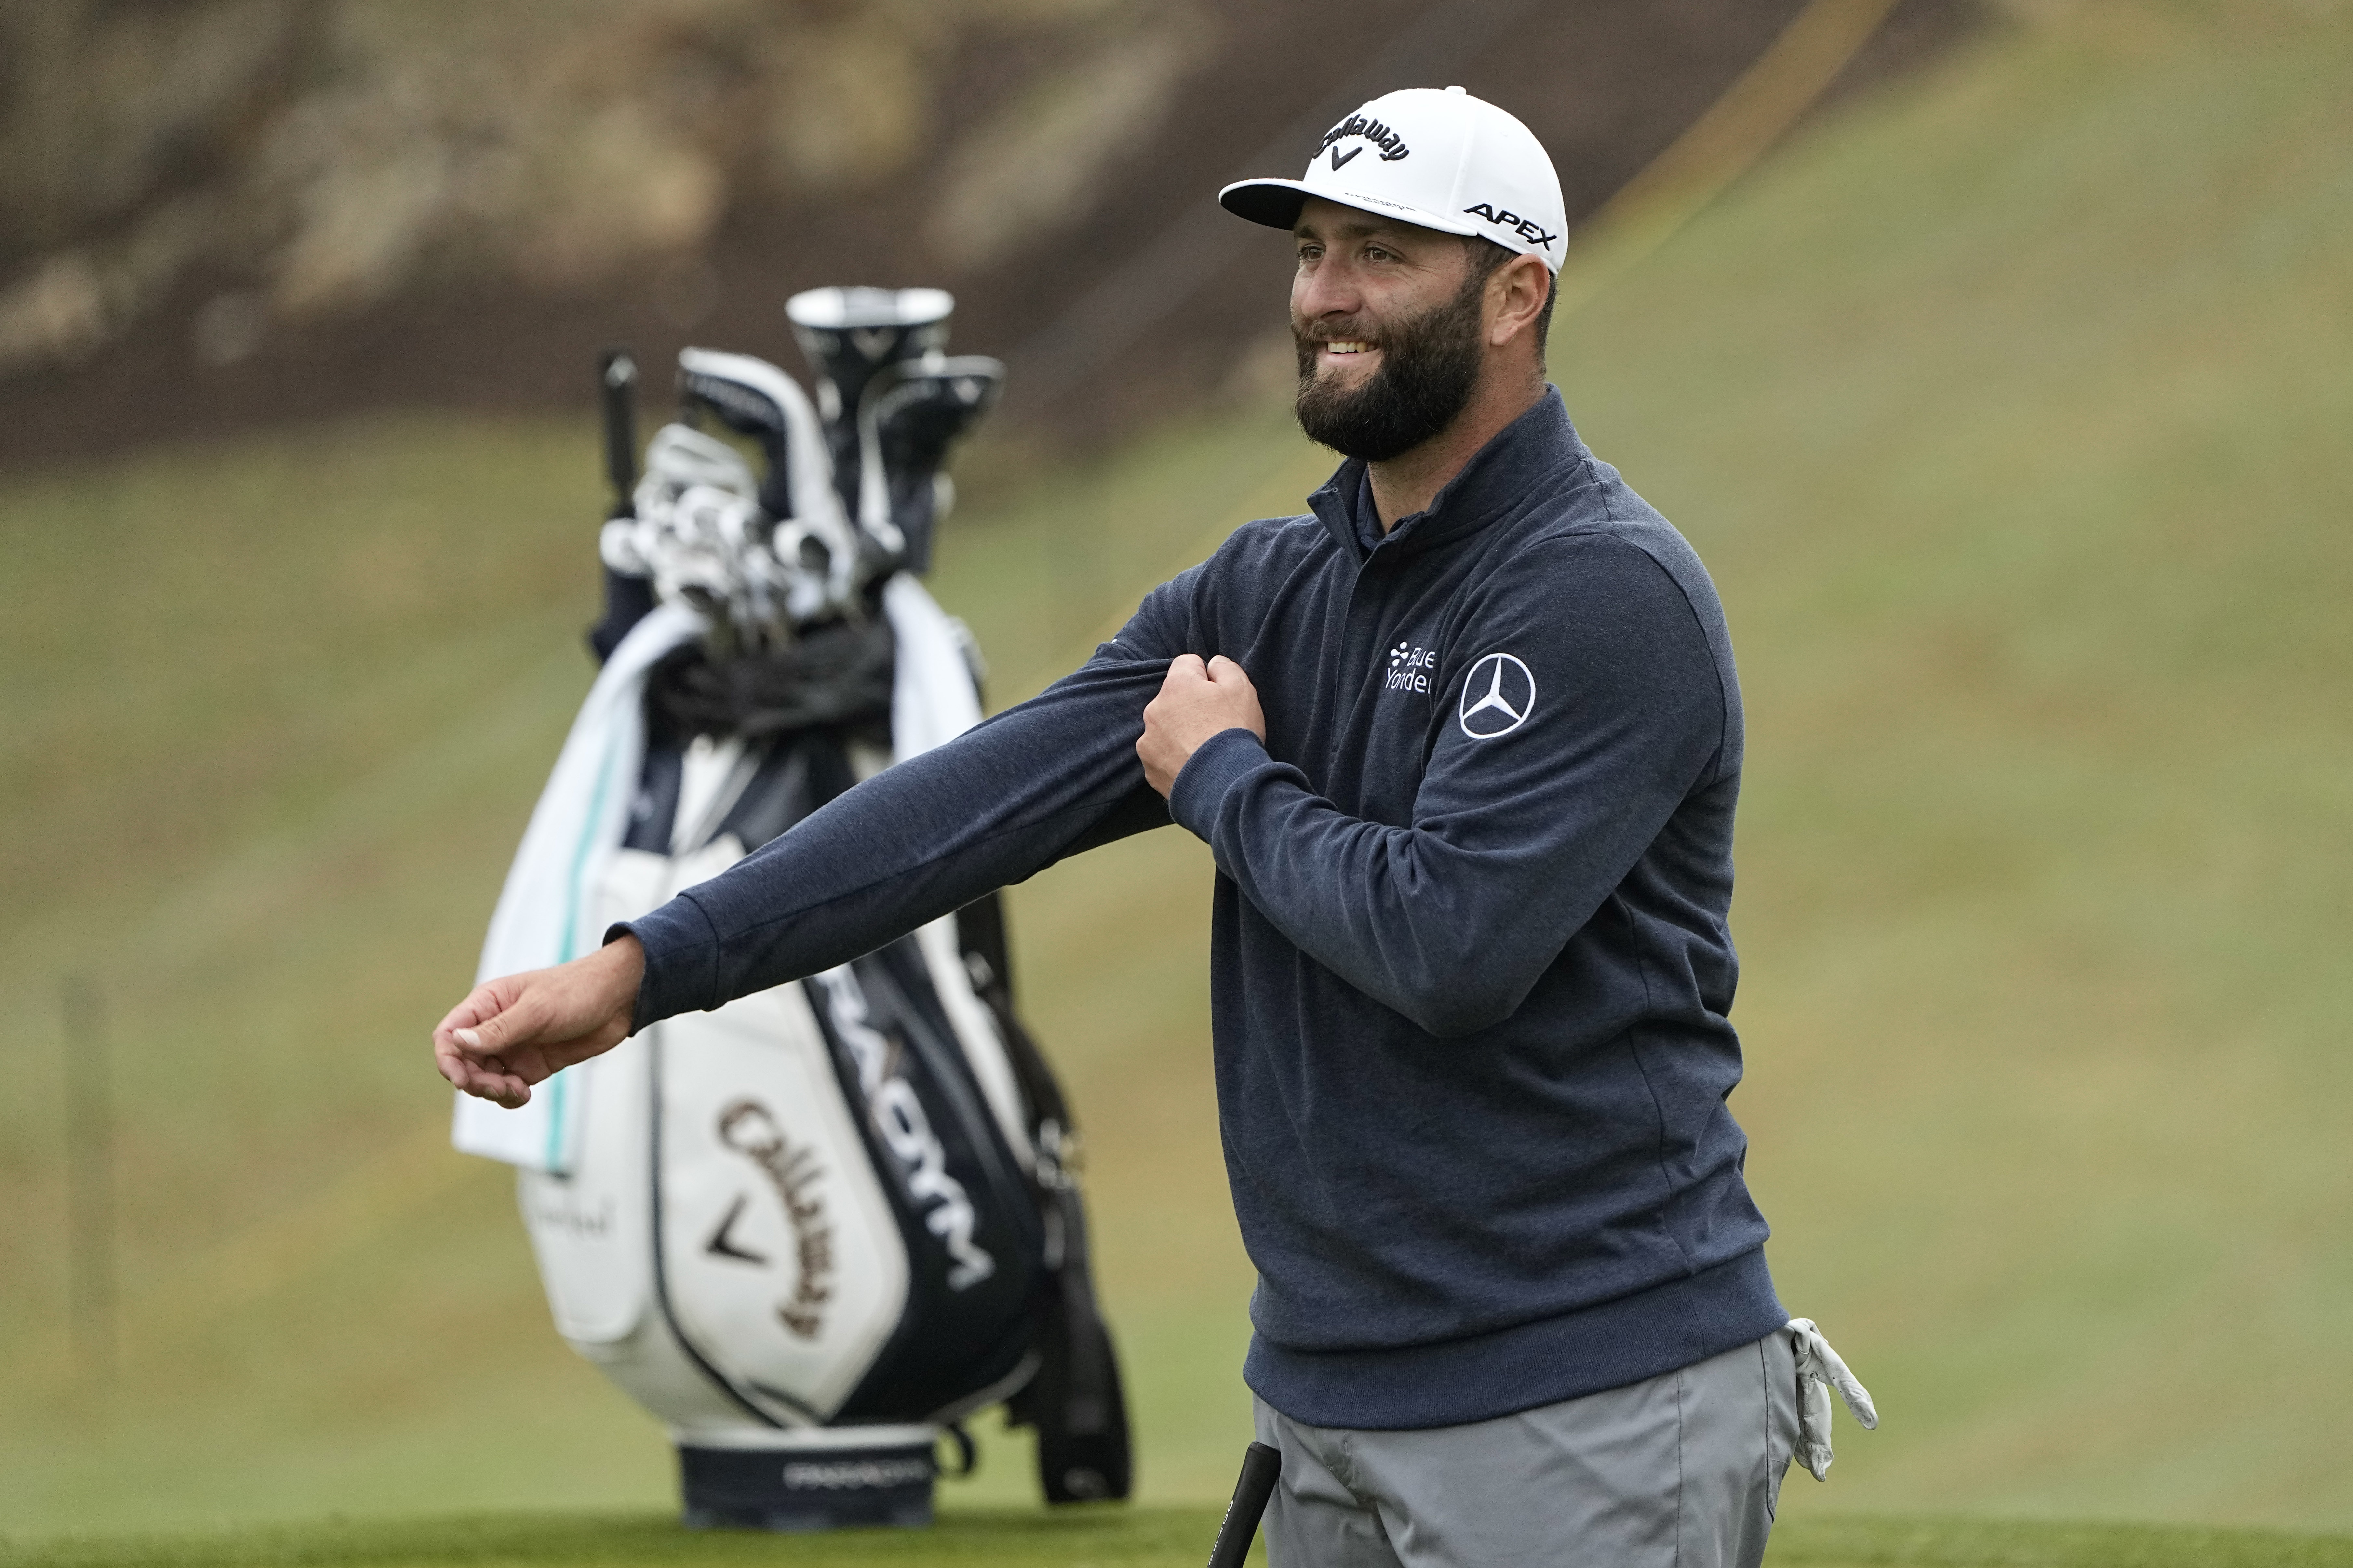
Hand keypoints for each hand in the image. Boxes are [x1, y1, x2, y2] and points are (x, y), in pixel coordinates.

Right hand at [433, 935, 645, 1106]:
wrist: (619, 999)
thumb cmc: (577, 992)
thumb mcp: (537, 1010)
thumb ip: (499, 1029)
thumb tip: (457, 1042)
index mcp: (488, 1005)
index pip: (449, 1035)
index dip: (448, 1059)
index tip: (462, 1078)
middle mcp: (495, 1027)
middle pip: (464, 1063)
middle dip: (474, 1081)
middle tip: (499, 1087)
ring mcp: (513, 1048)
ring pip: (484, 1079)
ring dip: (492, 1091)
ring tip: (517, 1090)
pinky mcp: (532, 1065)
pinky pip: (508, 1088)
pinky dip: (509, 1097)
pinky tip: (524, 1094)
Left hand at [1139, 654, 1264, 795]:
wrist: (1224, 785)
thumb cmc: (1234, 731)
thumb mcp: (1241, 688)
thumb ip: (1224, 667)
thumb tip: (1211, 664)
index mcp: (1176, 685)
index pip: (1187, 663)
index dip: (1207, 676)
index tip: (1219, 695)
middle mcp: (1154, 709)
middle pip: (1174, 697)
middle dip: (1191, 705)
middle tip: (1215, 725)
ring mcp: (1148, 741)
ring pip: (1165, 727)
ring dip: (1180, 732)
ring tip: (1205, 749)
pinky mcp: (1150, 768)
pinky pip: (1162, 755)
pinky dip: (1175, 758)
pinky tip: (1195, 766)